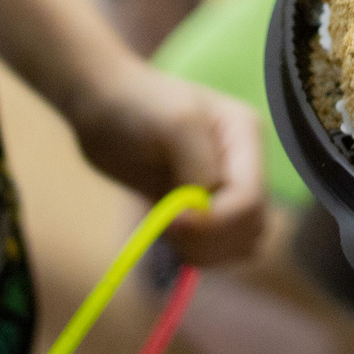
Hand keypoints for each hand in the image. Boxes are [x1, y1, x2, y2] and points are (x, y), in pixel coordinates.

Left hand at [67, 61, 268, 265]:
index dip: (215, 221)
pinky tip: (165, 230)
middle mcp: (242, 165)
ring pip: (239, 242)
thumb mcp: (176, 123)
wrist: (102, 104)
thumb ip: (198, 167)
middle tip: (166, 226)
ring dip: (203, 249)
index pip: (249, 200)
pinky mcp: (201, 208)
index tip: (170, 218)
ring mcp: (224, 188)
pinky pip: (215, 247)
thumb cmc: (136, 103)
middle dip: (210, 238)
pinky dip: (193, 250)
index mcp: (245, 137)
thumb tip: (206, 211)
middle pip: (251, 226)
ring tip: (165, 227)